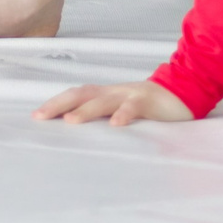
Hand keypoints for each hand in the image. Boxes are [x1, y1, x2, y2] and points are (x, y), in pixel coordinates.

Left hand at [35, 79, 191, 125]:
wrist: (185, 91)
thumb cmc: (151, 107)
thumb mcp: (125, 111)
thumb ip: (106, 117)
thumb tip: (80, 131)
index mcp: (107, 95)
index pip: (76, 95)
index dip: (56, 103)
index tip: (36, 116)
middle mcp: (115, 92)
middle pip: (82, 93)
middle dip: (60, 104)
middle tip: (41, 117)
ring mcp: (131, 95)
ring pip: (105, 100)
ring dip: (87, 110)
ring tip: (70, 121)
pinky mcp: (149, 101)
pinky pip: (135, 106)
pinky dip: (125, 114)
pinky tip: (116, 124)